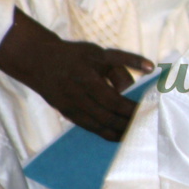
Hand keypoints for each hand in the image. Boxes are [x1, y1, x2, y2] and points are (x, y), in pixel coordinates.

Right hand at [0, 9, 152, 140]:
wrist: (37, 61)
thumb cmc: (74, 55)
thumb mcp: (99, 52)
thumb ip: (124, 60)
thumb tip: (150, 69)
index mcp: (87, 77)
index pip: (114, 100)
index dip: (131, 108)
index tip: (148, 110)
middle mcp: (77, 95)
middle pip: (107, 116)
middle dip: (128, 123)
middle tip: (146, 124)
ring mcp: (70, 107)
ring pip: (98, 126)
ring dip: (119, 131)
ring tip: (137, 133)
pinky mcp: (66, 113)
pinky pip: (89, 128)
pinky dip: (105, 133)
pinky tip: (119, 135)